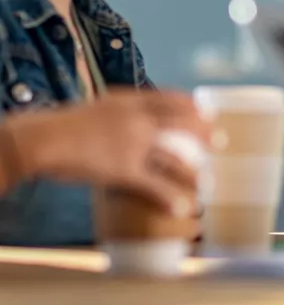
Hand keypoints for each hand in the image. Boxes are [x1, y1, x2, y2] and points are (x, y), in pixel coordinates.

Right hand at [2, 89, 216, 216]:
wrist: (42, 139)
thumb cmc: (62, 125)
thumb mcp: (96, 108)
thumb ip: (117, 112)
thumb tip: (132, 119)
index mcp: (129, 101)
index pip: (169, 99)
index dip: (191, 105)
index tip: (207, 111)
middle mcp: (138, 119)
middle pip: (181, 124)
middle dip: (204, 133)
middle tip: (220, 141)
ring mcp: (135, 144)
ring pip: (174, 158)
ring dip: (192, 171)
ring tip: (206, 181)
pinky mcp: (125, 169)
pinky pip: (154, 184)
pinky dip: (170, 196)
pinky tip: (183, 206)